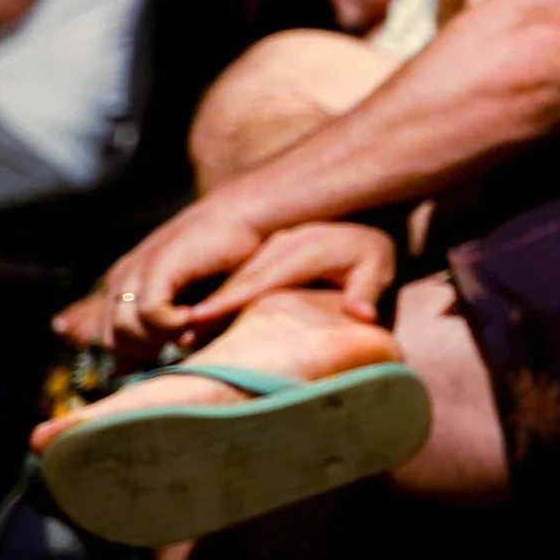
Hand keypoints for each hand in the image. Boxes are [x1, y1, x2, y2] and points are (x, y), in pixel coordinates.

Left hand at [56, 196, 268, 349]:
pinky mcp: (156, 266)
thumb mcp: (187, 298)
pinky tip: (193, 317)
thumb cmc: (222, 259)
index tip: (142, 365)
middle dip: (141, 353)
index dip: (124, 355)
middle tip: (174, 347)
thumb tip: (128, 368)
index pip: (102, 334)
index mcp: (124, 284)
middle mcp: (123, 278)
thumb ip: (160, 328)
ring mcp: (136, 271)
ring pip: (125, 330)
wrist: (241, 215)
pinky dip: (172, 324)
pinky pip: (149, 314)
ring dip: (158, 339)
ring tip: (186, 330)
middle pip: (111, 339)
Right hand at [184, 221, 396, 326]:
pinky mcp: (267, 253)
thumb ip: (369, 291)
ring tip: (181, 331)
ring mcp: (271, 247)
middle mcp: (281, 245)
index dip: (229, 299)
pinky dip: (219, 295)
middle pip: (238, 279)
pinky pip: (239, 276)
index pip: (261, 279)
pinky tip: (200, 319)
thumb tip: (363, 314)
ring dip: (208, 302)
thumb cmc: (375, 256)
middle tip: (180, 334)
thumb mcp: (379, 269)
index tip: (198, 317)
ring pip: (233, 277)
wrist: (367, 225)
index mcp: (304, 250)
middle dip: (208, 307)